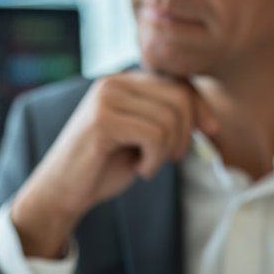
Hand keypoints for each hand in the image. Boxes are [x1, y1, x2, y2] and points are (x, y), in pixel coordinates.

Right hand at [10, 71, 217, 258]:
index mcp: (124, 82)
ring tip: (148, 164)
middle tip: (168, 158)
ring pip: (169, 118)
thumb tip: (210, 118)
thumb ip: (166, 120)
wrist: (61, 192)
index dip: (201, 106)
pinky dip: (155, 159)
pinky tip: (140, 169)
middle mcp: (114, 82)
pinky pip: (153, 134)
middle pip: (180, 97)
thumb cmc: (102, 168)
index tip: (211, 131)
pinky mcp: (102, 121)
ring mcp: (106, 99)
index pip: (178, 81)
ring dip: (168, 151)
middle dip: (186, 134)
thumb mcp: (142, 138)